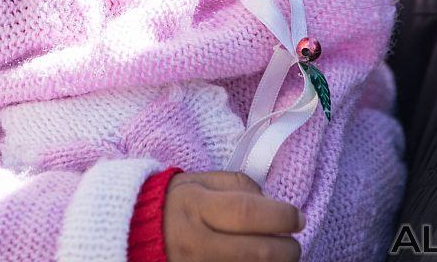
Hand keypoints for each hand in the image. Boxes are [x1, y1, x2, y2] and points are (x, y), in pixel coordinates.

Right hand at [163, 171, 303, 261]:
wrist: (138, 233)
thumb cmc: (176, 203)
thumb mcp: (199, 181)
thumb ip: (237, 185)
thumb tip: (271, 203)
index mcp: (196, 207)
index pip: (248, 212)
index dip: (281, 215)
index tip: (297, 216)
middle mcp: (198, 243)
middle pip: (259, 252)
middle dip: (288, 248)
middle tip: (292, 241)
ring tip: (278, 254)